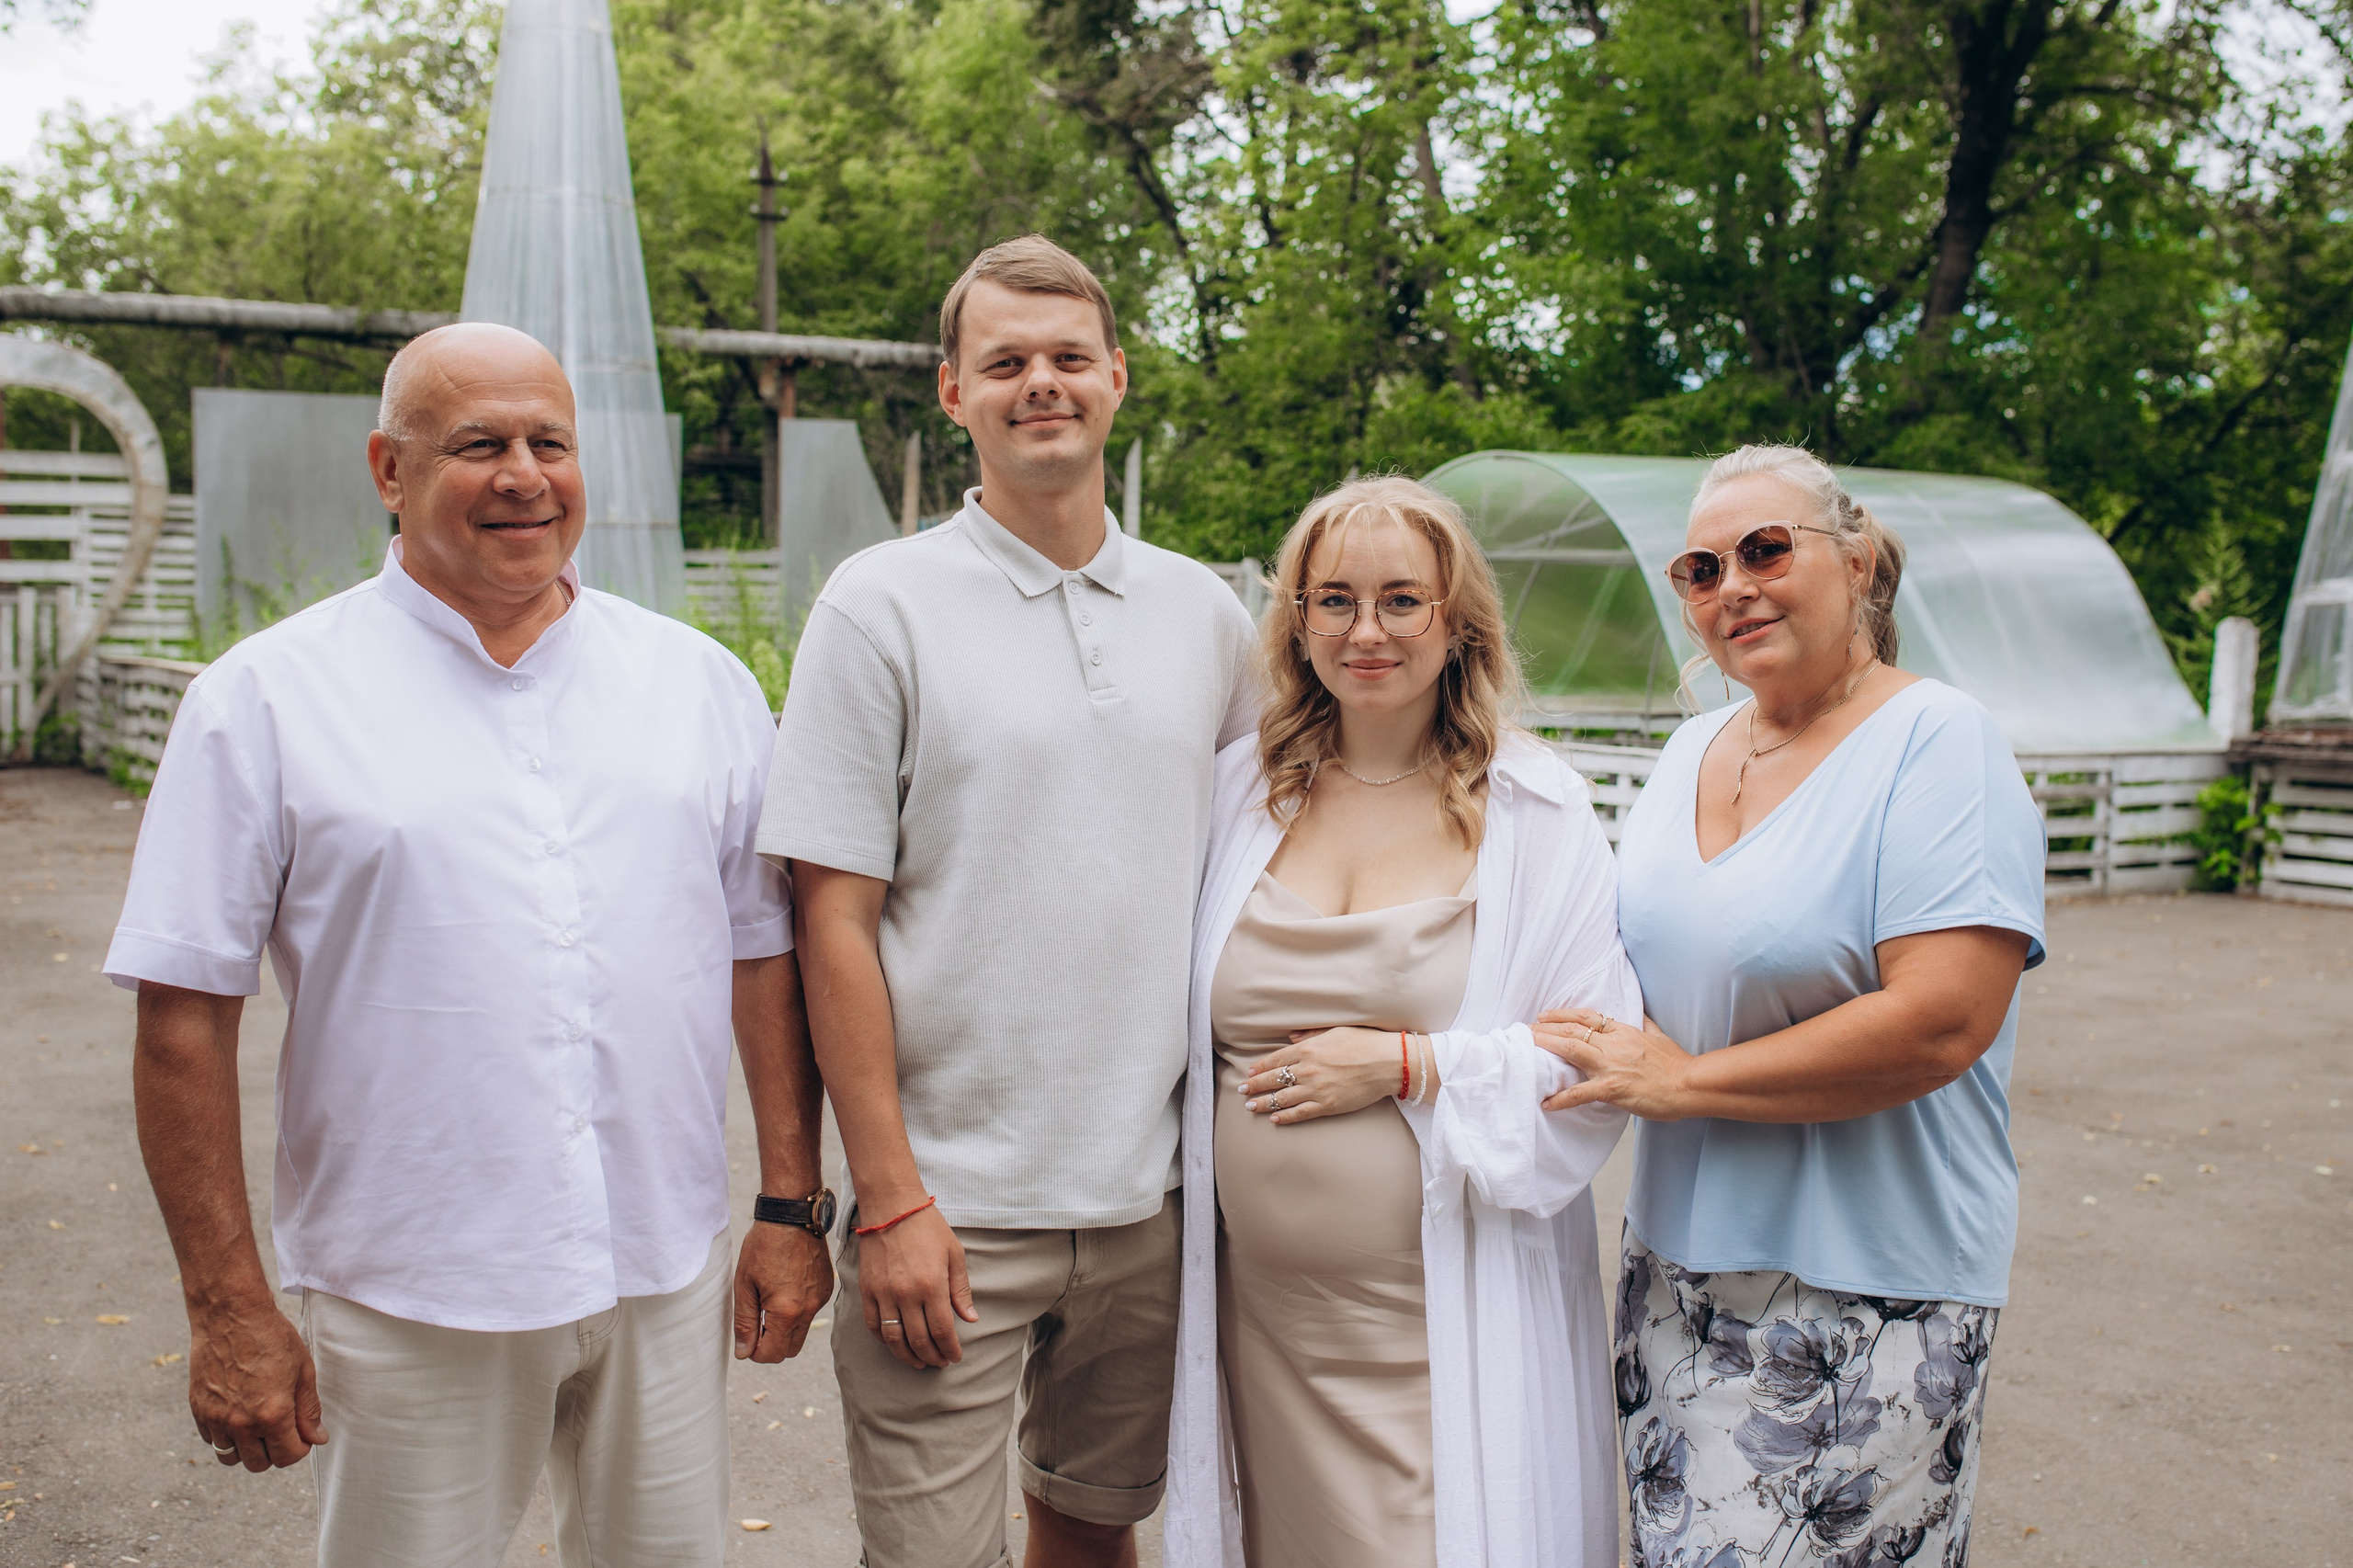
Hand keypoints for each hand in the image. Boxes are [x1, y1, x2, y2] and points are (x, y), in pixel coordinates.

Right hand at [187, 1294, 326, 1471]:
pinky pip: (212, 1440)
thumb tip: (317, 1438)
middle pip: (258, 1464)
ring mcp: (216, 1419)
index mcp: (272, 1415)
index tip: (302, 1435)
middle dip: (274, 1452)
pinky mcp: (198, 1411)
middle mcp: (240, 1424)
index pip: (287, 1457)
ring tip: (259, 1424)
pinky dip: (226, 1435)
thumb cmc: (271, 1338)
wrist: (230, 1315)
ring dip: (247, 1448)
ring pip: (231, 1458)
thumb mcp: (303, 1371)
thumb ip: (309, 1410)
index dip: (299, 1448)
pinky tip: (238, 1413)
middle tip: (282, 1430)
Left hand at [733, 1222, 834, 1362]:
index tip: (747, 1336)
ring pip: (802, 1332)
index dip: (755, 1352)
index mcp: (786, 1312)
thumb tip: (744, 1352)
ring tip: (769, 1302)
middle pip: (790, 1350)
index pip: (772, 1354)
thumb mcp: (745, 1285)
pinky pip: (811, 1312)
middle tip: (757, 1322)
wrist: (792, 1216)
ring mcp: (821, 1299)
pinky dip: (797, 1311)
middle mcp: (809, 1309)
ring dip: (785, 1329)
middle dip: (771, 1344)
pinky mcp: (827, 1288)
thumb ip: (745, 1323)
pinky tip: (785, 1288)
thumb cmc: (764, 1247)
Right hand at [856, 1204, 975, 1370]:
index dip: (950, 1349)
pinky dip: (885, 1339)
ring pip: (894, 1339)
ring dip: (908, 1356)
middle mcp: (906, 1294)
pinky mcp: (867, 1290)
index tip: (955, 1357)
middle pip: (919, 1340)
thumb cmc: (927, 1227)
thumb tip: (970, 1318)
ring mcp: (883, 1293)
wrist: (891, 1207)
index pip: (943, 1331)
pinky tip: (896, 1343)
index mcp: (932, 1285)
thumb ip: (961, 1290)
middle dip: (932, 1357)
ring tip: (920, 1362)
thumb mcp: (954, 1254)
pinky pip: (874, 1325)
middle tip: (940, 1362)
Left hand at [1237, 1026, 1403, 1124]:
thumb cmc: (1364, 1042)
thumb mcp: (1334, 1030)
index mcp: (1307, 1049)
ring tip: (1250, 1107)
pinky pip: (1300, 1113)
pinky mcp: (1327, 1105)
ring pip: (1281, 1099)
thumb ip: (1310, 1034)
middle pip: (1273, 1080)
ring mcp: (1315, 1089)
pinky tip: (1274, 1119)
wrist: (1387, 1062)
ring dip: (1263, 1103)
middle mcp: (1307, 1069)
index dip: (1260, 1067)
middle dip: (1254, 1086)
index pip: (1275, 1059)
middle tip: (1241, 1091)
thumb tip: (1291, 1037)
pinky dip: (1284, 1117)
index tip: (1250, 1072)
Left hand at [1533, 1009, 1695, 1119]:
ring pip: (1571, 1050)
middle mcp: (1614, 1044)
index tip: (1545, 1015)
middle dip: (1545, 1028)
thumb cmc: (1677, 1063)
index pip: (1587, 1017)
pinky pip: (1580, 1093)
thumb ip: (1645, 1025)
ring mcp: (1611, 1065)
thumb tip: (1640, 1016)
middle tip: (1524, 1029)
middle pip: (1572, 1030)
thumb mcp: (1660, 1036)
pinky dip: (1561, 1099)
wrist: (1689, 1085)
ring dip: (1546, 1047)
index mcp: (1624, 1031)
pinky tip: (1546, 1103)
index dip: (1562, 1014)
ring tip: (1526, 1048)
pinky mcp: (1612, 1088)